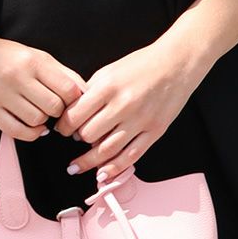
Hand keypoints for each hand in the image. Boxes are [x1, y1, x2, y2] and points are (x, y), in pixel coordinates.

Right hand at [0, 30, 85, 141]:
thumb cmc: (3, 54)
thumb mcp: (34, 55)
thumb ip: (60, 72)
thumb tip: (84, 91)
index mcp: (34, 61)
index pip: (68, 88)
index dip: (74, 99)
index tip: (70, 101)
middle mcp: (19, 77)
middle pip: (54, 107)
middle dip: (59, 112)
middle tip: (54, 110)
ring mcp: (2, 94)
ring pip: (37, 121)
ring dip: (43, 122)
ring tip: (39, 113)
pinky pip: (17, 131)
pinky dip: (30, 134)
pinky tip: (31, 126)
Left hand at [54, 38, 205, 181]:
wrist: (176, 64)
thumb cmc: (141, 65)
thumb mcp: (109, 70)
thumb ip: (90, 92)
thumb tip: (73, 113)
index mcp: (108, 86)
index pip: (76, 115)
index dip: (64, 126)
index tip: (62, 129)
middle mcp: (123, 105)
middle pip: (89, 134)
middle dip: (78, 139)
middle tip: (75, 139)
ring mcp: (140, 120)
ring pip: (107, 150)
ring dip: (88, 161)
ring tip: (77, 166)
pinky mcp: (154, 132)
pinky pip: (131, 156)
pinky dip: (114, 168)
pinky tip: (102, 174)